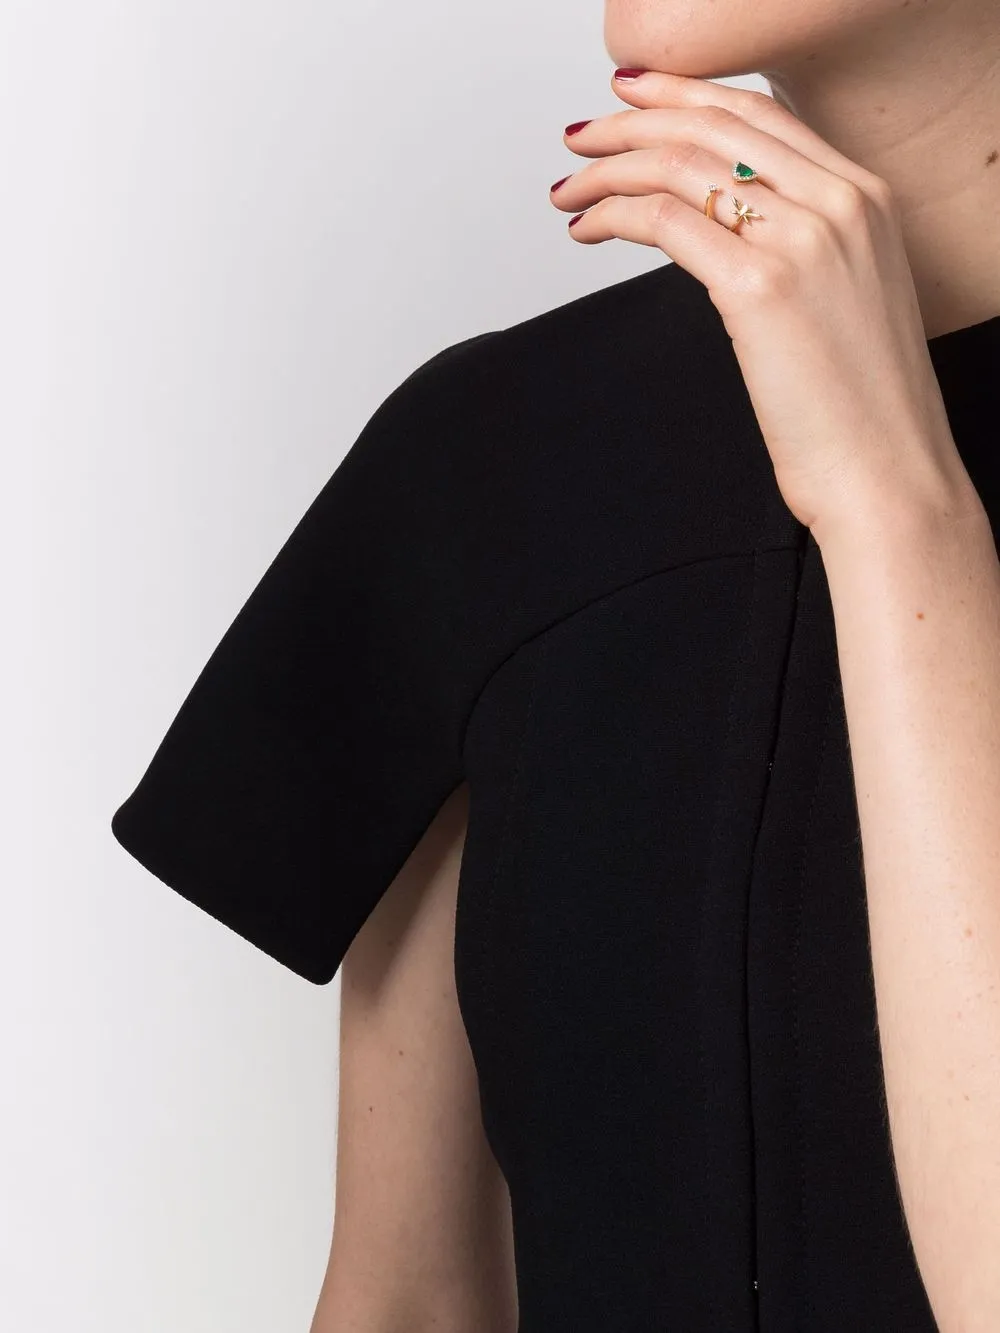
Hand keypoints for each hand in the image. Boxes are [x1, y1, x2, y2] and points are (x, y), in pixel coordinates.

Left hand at [550, 70, 971, 533]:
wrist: (888, 475)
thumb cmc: (863, 410)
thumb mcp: (845, 300)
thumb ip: (800, 247)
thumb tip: (725, 227)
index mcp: (865, 198)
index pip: (760, 114)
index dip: (686, 97)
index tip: (636, 101)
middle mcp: (839, 204)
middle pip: (714, 126)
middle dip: (633, 123)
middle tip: (584, 138)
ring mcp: (803, 240)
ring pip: (681, 165)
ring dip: (610, 169)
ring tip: (572, 189)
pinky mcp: (760, 288)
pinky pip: (666, 221)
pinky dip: (613, 214)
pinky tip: (589, 228)